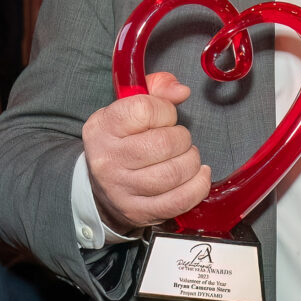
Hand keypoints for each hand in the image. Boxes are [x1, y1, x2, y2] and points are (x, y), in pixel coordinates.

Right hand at [83, 70, 210, 230]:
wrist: (102, 185)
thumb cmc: (123, 141)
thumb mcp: (129, 108)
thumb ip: (157, 89)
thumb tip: (181, 91)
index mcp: (103, 127)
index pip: (144, 109)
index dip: (166, 111)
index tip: (165, 118)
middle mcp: (108, 158)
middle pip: (164, 143)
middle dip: (183, 139)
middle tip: (179, 141)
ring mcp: (121, 188)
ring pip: (174, 173)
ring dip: (191, 162)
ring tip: (186, 158)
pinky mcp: (138, 211)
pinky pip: (178, 201)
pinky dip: (197, 187)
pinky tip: (198, 176)